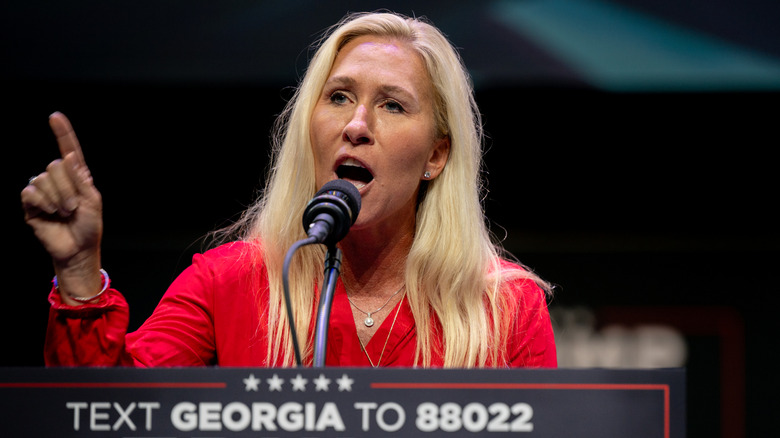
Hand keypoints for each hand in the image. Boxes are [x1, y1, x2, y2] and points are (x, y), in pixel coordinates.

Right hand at [21, 112, 103, 298]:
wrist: (77, 248)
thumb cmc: (89, 226)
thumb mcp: (93, 202)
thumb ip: (81, 180)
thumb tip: (67, 157)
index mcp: (77, 176)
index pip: (69, 150)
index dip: (62, 133)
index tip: (55, 117)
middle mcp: (59, 179)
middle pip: (55, 166)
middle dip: (68, 189)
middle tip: (74, 208)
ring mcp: (44, 190)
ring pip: (44, 179)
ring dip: (57, 199)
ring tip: (64, 213)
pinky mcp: (31, 203)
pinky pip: (31, 192)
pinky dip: (43, 203)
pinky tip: (50, 214)